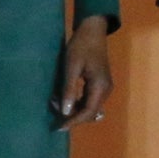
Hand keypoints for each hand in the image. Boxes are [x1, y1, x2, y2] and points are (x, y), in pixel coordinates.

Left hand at [53, 15, 113, 129]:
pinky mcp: (99, 84)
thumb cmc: (81, 45)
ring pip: (89, 108)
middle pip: (89, 113)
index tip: (57, 127)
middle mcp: (105, 90)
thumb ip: (68, 89)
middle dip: (71, 116)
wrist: (93, 30)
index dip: (72, 121)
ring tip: (55, 103)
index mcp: (100, 87)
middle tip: (53, 115)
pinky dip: (76, 102)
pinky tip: (62, 97)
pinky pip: (88, 100)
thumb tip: (65, 111)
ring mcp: (104, 88)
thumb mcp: (71, 66)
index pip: (87, 112)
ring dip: (73, 109)